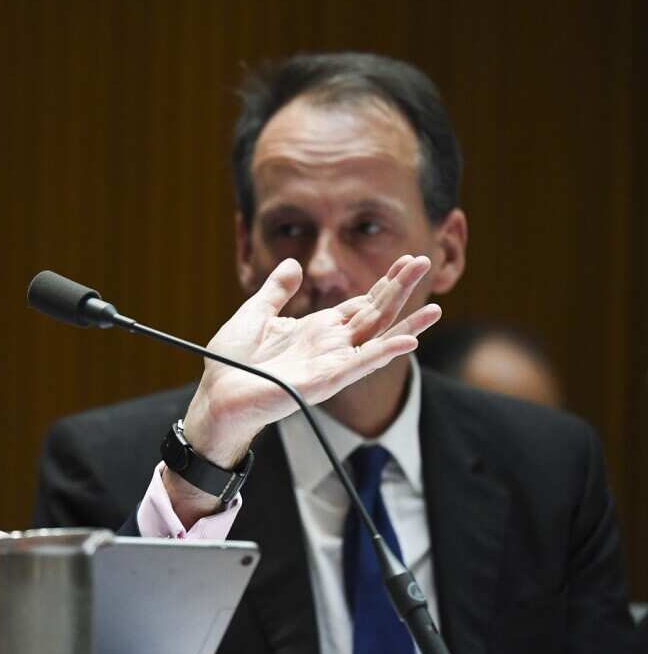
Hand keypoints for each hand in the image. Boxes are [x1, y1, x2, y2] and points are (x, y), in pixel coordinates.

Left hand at [182, 254, 440, 467]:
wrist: (216, 394)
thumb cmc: (231, 361)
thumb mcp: (254, 313)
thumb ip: (277, 291)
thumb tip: (295, 265)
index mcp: (316, 328)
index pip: (360, 303)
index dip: (384, 283)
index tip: (406, 260)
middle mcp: (330, 345)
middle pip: (375, 314)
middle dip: (400, 289)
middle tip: (425, 260)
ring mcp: (330, 363)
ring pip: (377, 339)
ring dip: (407, 325)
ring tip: (436, 309)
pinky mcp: (324, 380)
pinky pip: (360, 365)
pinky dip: (384, 353)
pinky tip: (409, 342)